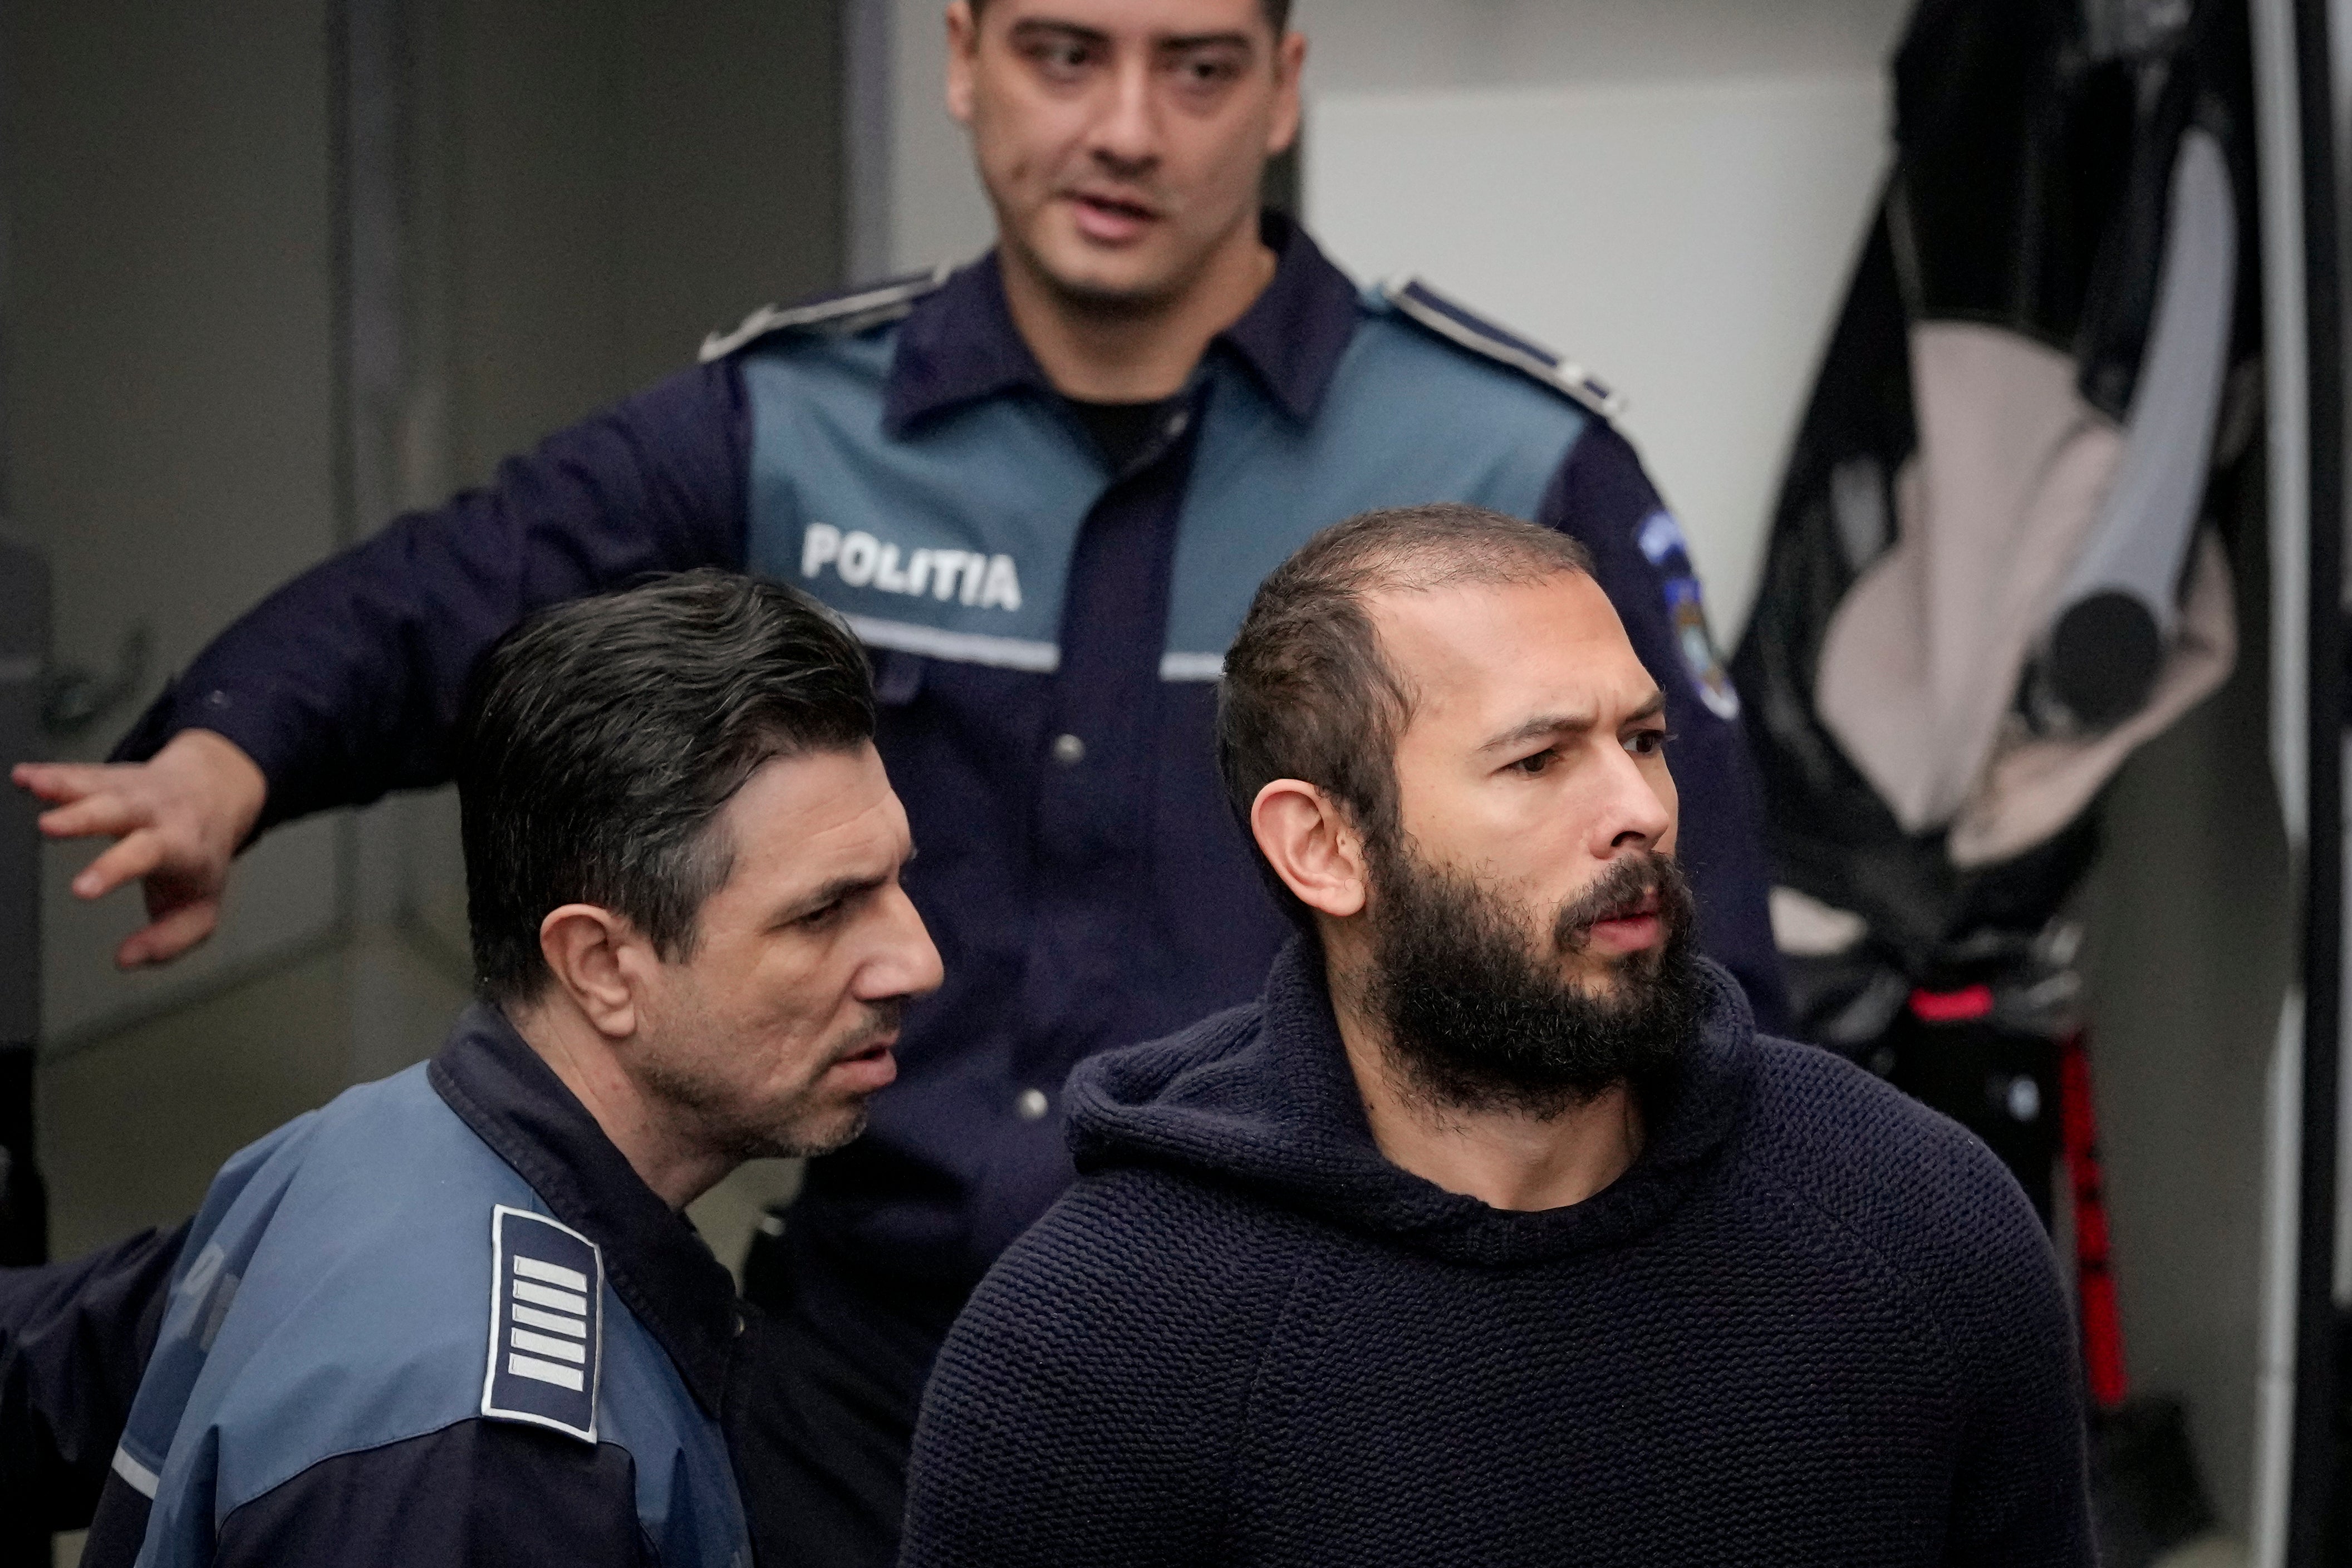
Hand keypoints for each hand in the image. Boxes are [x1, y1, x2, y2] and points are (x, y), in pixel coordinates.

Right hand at [11, 730, 267, 967]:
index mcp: (181, 845)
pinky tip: (23, 776)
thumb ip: (170, 939)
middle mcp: (156, 812)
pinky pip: (77, 774)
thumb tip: (126, 959)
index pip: (147, 856)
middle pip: (120, 812)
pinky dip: (50, 774)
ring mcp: (130, 791)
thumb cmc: (201, 857)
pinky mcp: (107, 777)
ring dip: (63, 785)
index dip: (113, 870)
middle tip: (49, 827)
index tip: (80, 889)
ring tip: (34, 784)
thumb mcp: (201, 906)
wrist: (216, 793)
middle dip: (85, 818)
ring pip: (96, 786)